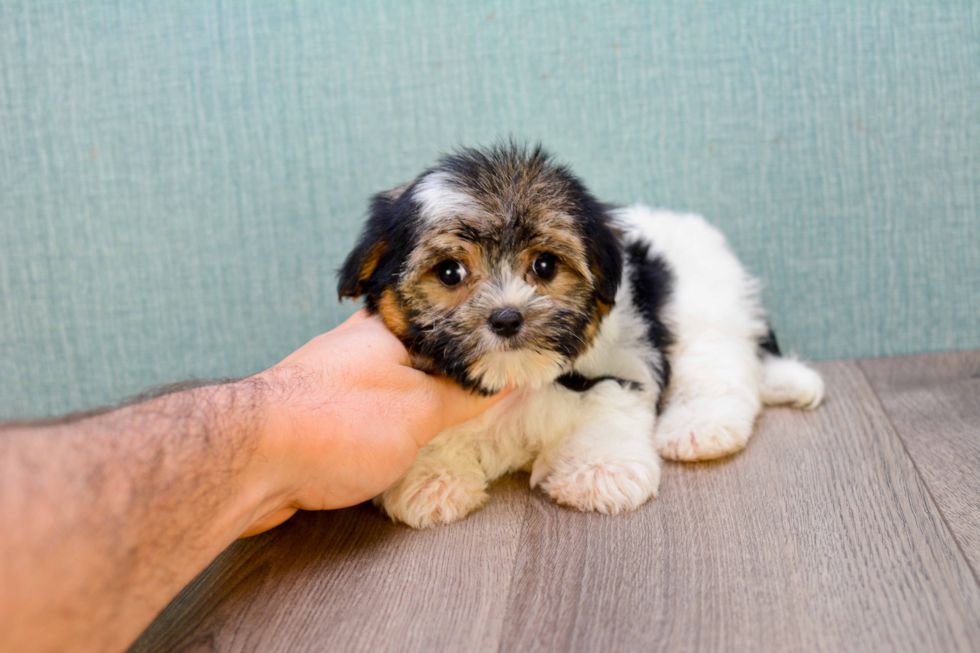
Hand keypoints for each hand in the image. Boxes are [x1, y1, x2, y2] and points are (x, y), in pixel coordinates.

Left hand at [241, 310, 508, 535]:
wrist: (250, 462)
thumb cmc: (335, 424)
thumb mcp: (421, 410)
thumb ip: (464, 395)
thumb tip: (503, 381)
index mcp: (385, 326)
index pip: (444, 316)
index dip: (477, 334)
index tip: (506, 351)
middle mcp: (354, 342)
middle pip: (416, 347)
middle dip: (446, 367)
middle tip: (483, 386)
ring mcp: (329, 375)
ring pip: (386, 378)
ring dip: (413, 396)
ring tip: (447, 415)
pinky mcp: (311, 410)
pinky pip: (362, 407)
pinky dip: (384, 420)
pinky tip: (396, 439)